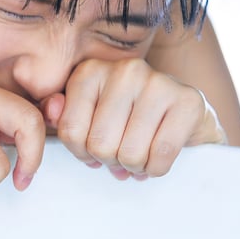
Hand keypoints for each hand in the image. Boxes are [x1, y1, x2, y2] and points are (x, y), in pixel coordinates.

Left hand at [41, 58, 226, 179]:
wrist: (186, 118)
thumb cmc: (129, 120)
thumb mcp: (89, 115)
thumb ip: (63, 115)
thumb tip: (51, 110)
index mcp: (92, 71)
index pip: (71, 131)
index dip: (83, 153)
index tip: (95, 149)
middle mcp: (125, 70)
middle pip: (100, 144)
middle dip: (111, 161)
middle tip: (121, 155)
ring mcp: (158, 82)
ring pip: (129, 153)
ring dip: (134, 166)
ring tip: (140, 155)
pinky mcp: (188, 101)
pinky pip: (160, 156)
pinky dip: (156, 168)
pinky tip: (158, 157)